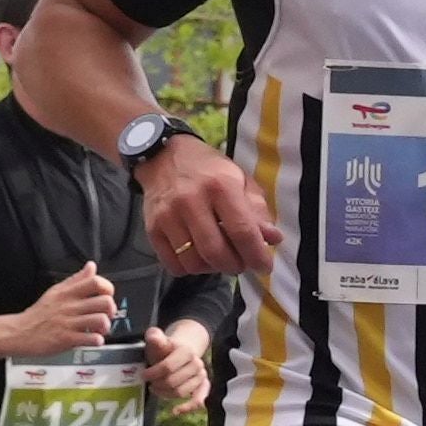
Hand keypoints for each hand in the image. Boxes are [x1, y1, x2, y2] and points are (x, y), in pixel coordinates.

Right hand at [15, 266, 125, 360]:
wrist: (19, 332)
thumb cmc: (39, 314)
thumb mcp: (56, 291)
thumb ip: (76, 279)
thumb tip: (91, 266)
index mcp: (68, 293)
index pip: (95, 282)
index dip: (107, 288)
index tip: (106, 295)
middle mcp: (70, 306)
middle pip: (104, 302)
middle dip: (111, 310)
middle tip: (106, 315)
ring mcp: (68, 323)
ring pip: (100, 320)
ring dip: (106, 326)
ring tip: (100, 329)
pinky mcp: (66, 339)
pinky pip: (90, 339)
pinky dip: (97, 340)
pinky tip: (93, 339)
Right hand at [138, 132, 275, 277]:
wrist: (163, 156)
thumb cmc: (208, 170)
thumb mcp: (239, 180)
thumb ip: (257, 210)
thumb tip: (273, 239)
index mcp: (220, 186)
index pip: (242, 231)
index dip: (257, 255)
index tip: (264, 266)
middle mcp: (191, 201)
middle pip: (216, 252)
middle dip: (236, 266)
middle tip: (242, 263)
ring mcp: (168, 216)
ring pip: (194, 262)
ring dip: (213, 269)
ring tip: (221, 259)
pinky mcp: (152, 228)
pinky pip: (174, 265)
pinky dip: (191, 268)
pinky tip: (199, 257)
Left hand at [147, 319, 214, 412]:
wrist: (180, 350)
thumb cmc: (165, 349)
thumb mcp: (158, 340)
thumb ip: (155, 337)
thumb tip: (154, 337)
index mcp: (186, 351)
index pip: (167, 367)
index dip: (153, 373)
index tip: (143, 375)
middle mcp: (197, 363)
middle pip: (173, 381)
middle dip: (158, 384)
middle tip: (150, 383)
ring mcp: (201, 375)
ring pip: (181, 392)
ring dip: (166, 394)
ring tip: (157, 389)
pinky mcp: (203, 385)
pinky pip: (199, 399)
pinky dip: (188, 407)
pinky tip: (175, 410)